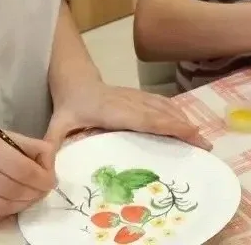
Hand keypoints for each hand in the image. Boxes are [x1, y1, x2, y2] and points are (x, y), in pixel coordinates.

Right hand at [0, 122, 56, 221]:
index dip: (41, 176)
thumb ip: (23, 144)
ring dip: (23, 205)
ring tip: (31, 197)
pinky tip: (12, 203)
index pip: (20, 167)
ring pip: (1, 207)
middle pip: (12, 189)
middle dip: (35, 192)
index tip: (51, 179)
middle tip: (43, 189)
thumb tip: (51, 159)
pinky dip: (6, 211)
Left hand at [45, 83, 210, 150]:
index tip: (186, 132)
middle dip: (184, 127)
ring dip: (184, 121)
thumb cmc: (69, 106)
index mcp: (111, 110)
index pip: (143, 118)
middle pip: (160, 114)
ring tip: (201, 139)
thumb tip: (45, 172)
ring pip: (164, 107)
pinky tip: (187, 124)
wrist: (75, 79)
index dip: (165, 124)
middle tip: (205, 144)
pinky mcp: (140, 97)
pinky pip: (162, 104)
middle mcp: (128, 102)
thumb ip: (51, 146)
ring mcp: (136, 97)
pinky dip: (177, 114)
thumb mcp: (56, 125)